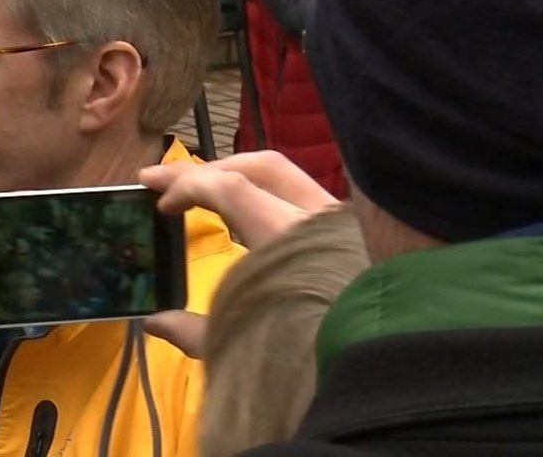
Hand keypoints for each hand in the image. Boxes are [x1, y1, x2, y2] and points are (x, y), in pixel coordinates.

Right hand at [137, 151, 340, 356]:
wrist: (388, 374)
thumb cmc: (316, 360)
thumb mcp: (245, 348)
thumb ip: (196, 331)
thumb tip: (155, 322)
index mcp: (288, 239)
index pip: (230, 187)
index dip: (187, 186)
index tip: (160, 204)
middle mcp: (319, 219)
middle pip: (258, 167)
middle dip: (206, 169)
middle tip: (163, 179)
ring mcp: (342, 224)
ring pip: (286, 176)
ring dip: (237, 175)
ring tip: (201, 187)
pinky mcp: (353, 238)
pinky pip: (304, 197)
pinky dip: (267, 195)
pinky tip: (247, 211)